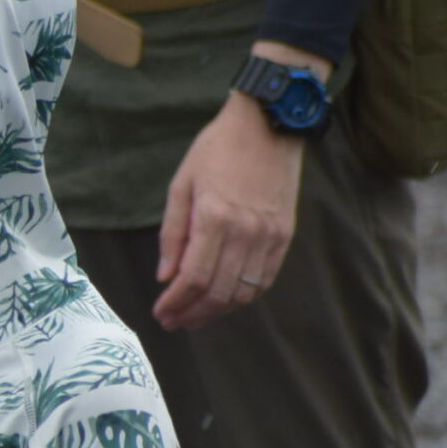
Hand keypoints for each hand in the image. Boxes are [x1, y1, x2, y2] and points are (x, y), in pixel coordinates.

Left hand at [152, 41, 322, 331]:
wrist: (268, 124)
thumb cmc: (217, 149)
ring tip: (195, 316)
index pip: (193, 278)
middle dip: (193, 314)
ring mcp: (270, 235)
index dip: (175, 303)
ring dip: (217, 311)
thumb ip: (172, 234)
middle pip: (218, 292)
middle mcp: (246, 231)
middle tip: (173, 323)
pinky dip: (244, 296)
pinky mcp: (285, 234)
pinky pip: (266, 278)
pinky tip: (225, 300)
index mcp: (215, 217)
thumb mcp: (181, 185)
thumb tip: (165, 276)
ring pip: (244, 292)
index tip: (160, 313)